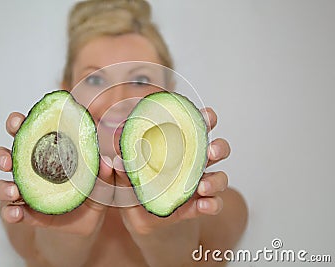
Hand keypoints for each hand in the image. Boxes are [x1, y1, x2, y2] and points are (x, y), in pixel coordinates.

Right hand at [0, 112, 113, 235]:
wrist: (90, 220)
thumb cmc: (92, 191)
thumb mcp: (102, 180)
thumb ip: (104, 172)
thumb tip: (106, 162)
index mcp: (46, 152)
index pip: (27, 132)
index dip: (17, 124)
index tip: (17, 122)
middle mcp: (31, 170)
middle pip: (6, 156)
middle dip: (1, 155)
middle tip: (8, 160)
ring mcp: (26, 192)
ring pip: (2, 185)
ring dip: (3, 186)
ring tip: (14, 191)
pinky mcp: (26, 214)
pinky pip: (10, 212)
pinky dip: (9, 212)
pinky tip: (16, 213)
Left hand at [114, 107, 230, 234]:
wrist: (142, 218)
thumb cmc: (136, 191)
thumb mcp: (126, 181)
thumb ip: (123, 172)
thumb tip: (115, 161)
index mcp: (177, 149)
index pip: (196, 128)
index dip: (206, 119)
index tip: (206, 116)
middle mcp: (193, 164)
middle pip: (217, 149)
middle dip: (219, 147)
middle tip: (210, 151)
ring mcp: (199, 185)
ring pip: (220, 177)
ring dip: (216, 180)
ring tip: (203, 186)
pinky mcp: (199, 206)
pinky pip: (214, 204)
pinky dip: (212, 204)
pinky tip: (203, 205)